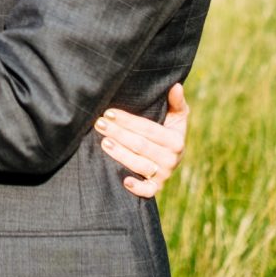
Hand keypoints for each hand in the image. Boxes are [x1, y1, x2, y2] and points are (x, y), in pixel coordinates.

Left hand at [94, 83, 189, 197]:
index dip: (128, 121)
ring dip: (120, 154)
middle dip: (118, 133)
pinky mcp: (156, 188)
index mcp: (176, 140)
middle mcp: (172, 159)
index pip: (148, 129)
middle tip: (99, 124)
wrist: (170, 158)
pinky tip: (124, 180)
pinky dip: (137, 187)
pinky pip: (148, 191)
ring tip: (103, 142)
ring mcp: (164, 175)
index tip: (109, 112)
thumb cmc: (168, 131)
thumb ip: (176, 102)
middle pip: (140, 145)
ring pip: (139, 164)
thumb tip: (176, 86)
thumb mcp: (176, 117)